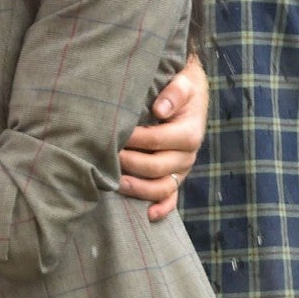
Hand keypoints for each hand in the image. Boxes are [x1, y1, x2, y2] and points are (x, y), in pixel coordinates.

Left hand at [118, 57, 207, 222]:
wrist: (192, 95)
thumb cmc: (182, 87)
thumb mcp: (183, 82)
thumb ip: (174, 92)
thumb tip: (160, 109)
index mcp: (189, 133)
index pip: (157, 140)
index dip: (134, 139)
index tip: (112, 133)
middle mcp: (187, 155)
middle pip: (157, 167)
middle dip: (130, 163)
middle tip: (106, 157)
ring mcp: (181, 168)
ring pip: (163, 187)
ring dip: (139, 189)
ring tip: (116, 184)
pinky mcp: (176, 176)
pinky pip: (171, 197)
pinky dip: (162, 208)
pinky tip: (147, 215)